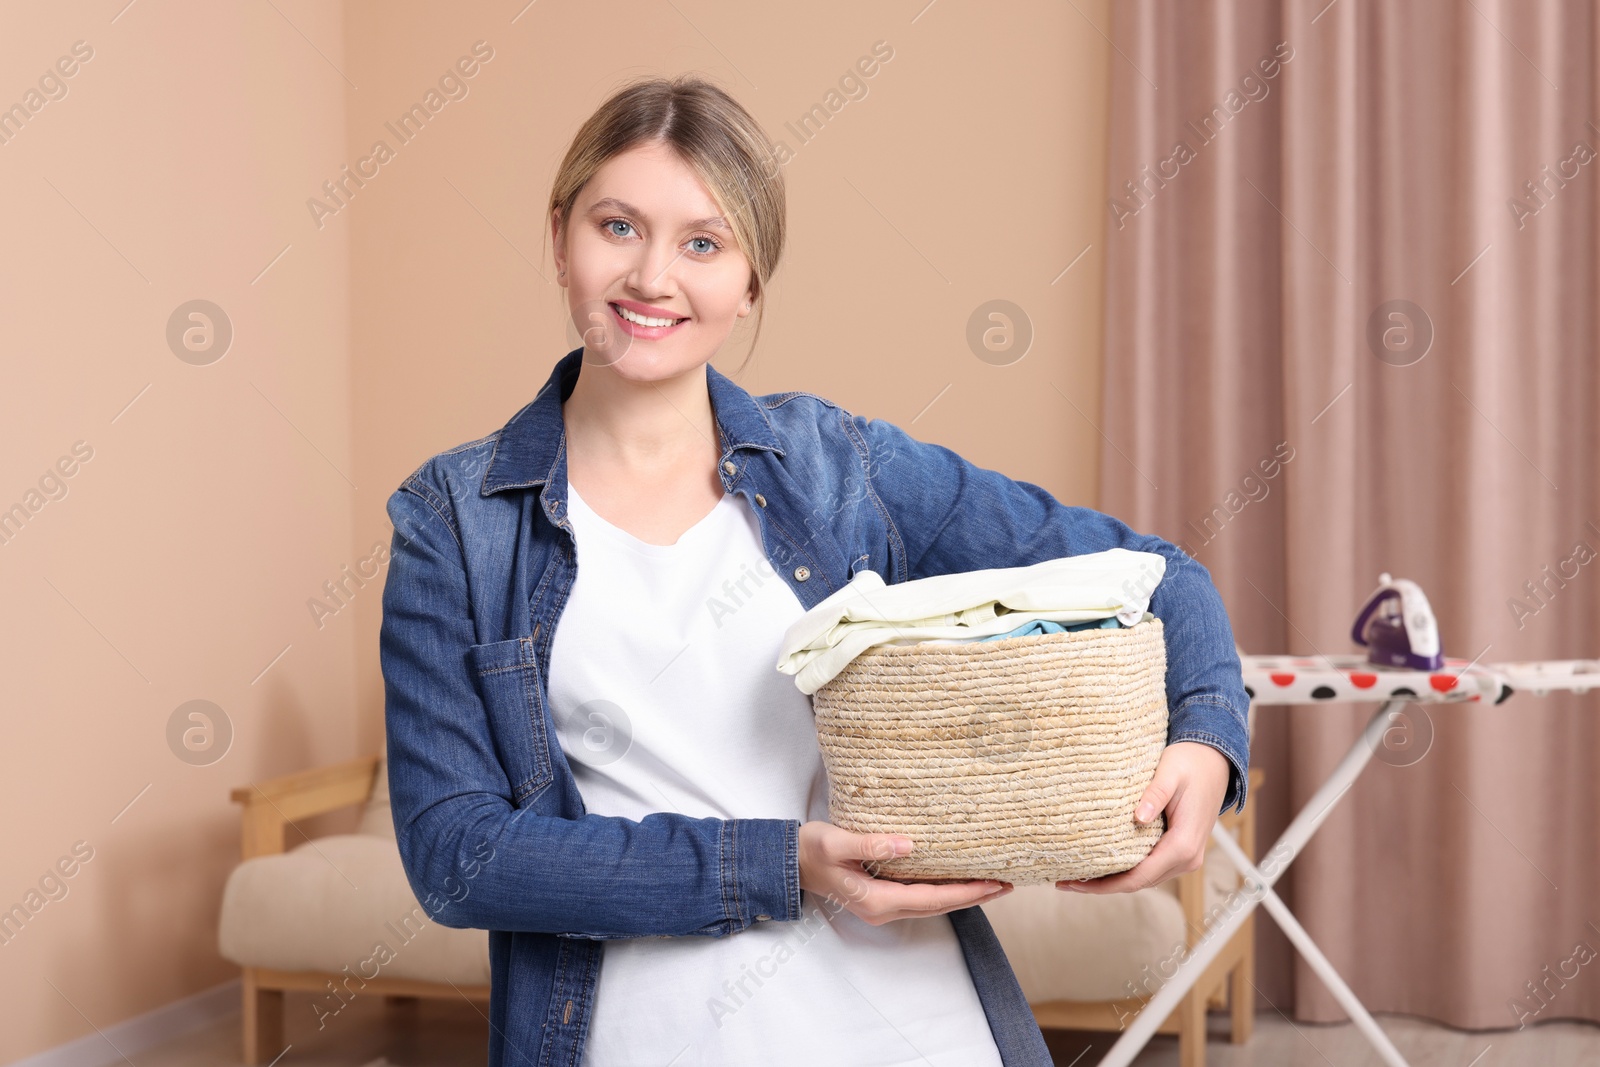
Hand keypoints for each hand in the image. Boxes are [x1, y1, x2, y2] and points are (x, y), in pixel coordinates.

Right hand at [798, 821, 1013, 924]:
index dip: (965, 891)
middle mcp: (882, 910)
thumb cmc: (812, 849)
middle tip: (1005, 885)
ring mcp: (881, 908)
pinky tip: (957, 882)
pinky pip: (921, 899)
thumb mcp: (836, 842)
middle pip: (939, 907)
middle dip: (974, 897)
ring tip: (991, 885)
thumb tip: (908, 845)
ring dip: (962, 896)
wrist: (791, 863)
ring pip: (932, 905)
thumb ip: (870, 845)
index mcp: (876, 899)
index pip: (932, 898)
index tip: (993, 883)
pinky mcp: (880, 899)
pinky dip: (944, 893)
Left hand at [1055, 741, 1230, 894]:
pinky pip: (1150, 868)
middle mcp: (1187, 858)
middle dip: (1102, 886)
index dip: (1105, 884)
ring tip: (1077, 875)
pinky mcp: (1180, 851)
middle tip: (1065, 881)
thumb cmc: (1192, 763)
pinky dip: (1126, 869)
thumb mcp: (1170, 773)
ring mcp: (1186, 857)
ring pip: (1144, 878)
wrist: (1215, 761)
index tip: (1074, 882)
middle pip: (1139, 883)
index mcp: (1184, 845)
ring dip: (1113, 880)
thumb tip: (1138, 818)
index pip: (1139, 876)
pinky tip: (1103, 863)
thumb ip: (1154, 795)